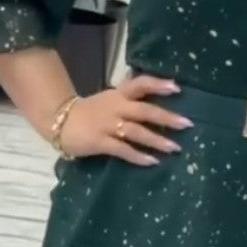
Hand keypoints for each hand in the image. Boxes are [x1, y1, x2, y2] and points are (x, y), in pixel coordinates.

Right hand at [58, 75, 191, 166]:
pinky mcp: (100, 142)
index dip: (158, 85)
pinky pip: (122, 150)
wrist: (59, 121)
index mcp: (118, 95)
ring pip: (136, 132)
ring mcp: (107, 125)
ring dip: (156, 140)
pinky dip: (138, 156)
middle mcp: (115, 108)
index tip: (177, 88)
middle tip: (187, 124)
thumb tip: (160, 93)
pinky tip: (152, 162)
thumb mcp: (111, 98)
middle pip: (144, 111)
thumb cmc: (92, 111)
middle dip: (166, 118)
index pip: (140, 84)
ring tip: (174, 148)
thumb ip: (131, 97)